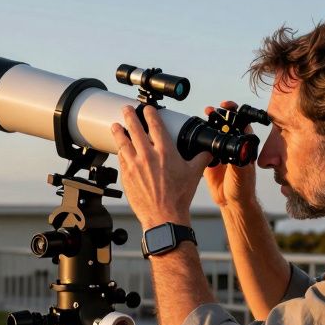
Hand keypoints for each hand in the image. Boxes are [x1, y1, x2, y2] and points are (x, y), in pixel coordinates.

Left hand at [110, 105, 211, 229]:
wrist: (164, 216)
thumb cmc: (179, 197)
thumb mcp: (193, 174)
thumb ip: (200, 158)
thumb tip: (208, 151)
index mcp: (165, 151)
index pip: (155, 125)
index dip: (150, 113)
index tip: (147, 108)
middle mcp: (148, 155)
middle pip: (134, 129)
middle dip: (129, 116)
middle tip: (126, 109)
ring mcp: (135, 165)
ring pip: (123, 142)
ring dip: (119, 131)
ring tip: (116, 125)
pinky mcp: (127, 176)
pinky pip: (121, 159)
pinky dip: (120, 151)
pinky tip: (119, 149)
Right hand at [202, 101, 258, 210]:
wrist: (231, 202)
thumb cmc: (243, 188)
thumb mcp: (241, 172)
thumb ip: (238, 160)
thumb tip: (238, 147)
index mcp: (243, 145)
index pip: (240, 122)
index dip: (234, 111)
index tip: (227, 107)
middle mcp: (232, 146)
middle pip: (225, 124)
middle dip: (219, 114)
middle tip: (212, 111)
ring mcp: (219, 152)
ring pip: (213, 132)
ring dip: (208, 123)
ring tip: (204, 116)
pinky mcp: (208, 159)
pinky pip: (202, 146)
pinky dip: (198, 139)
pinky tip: (194, 134)